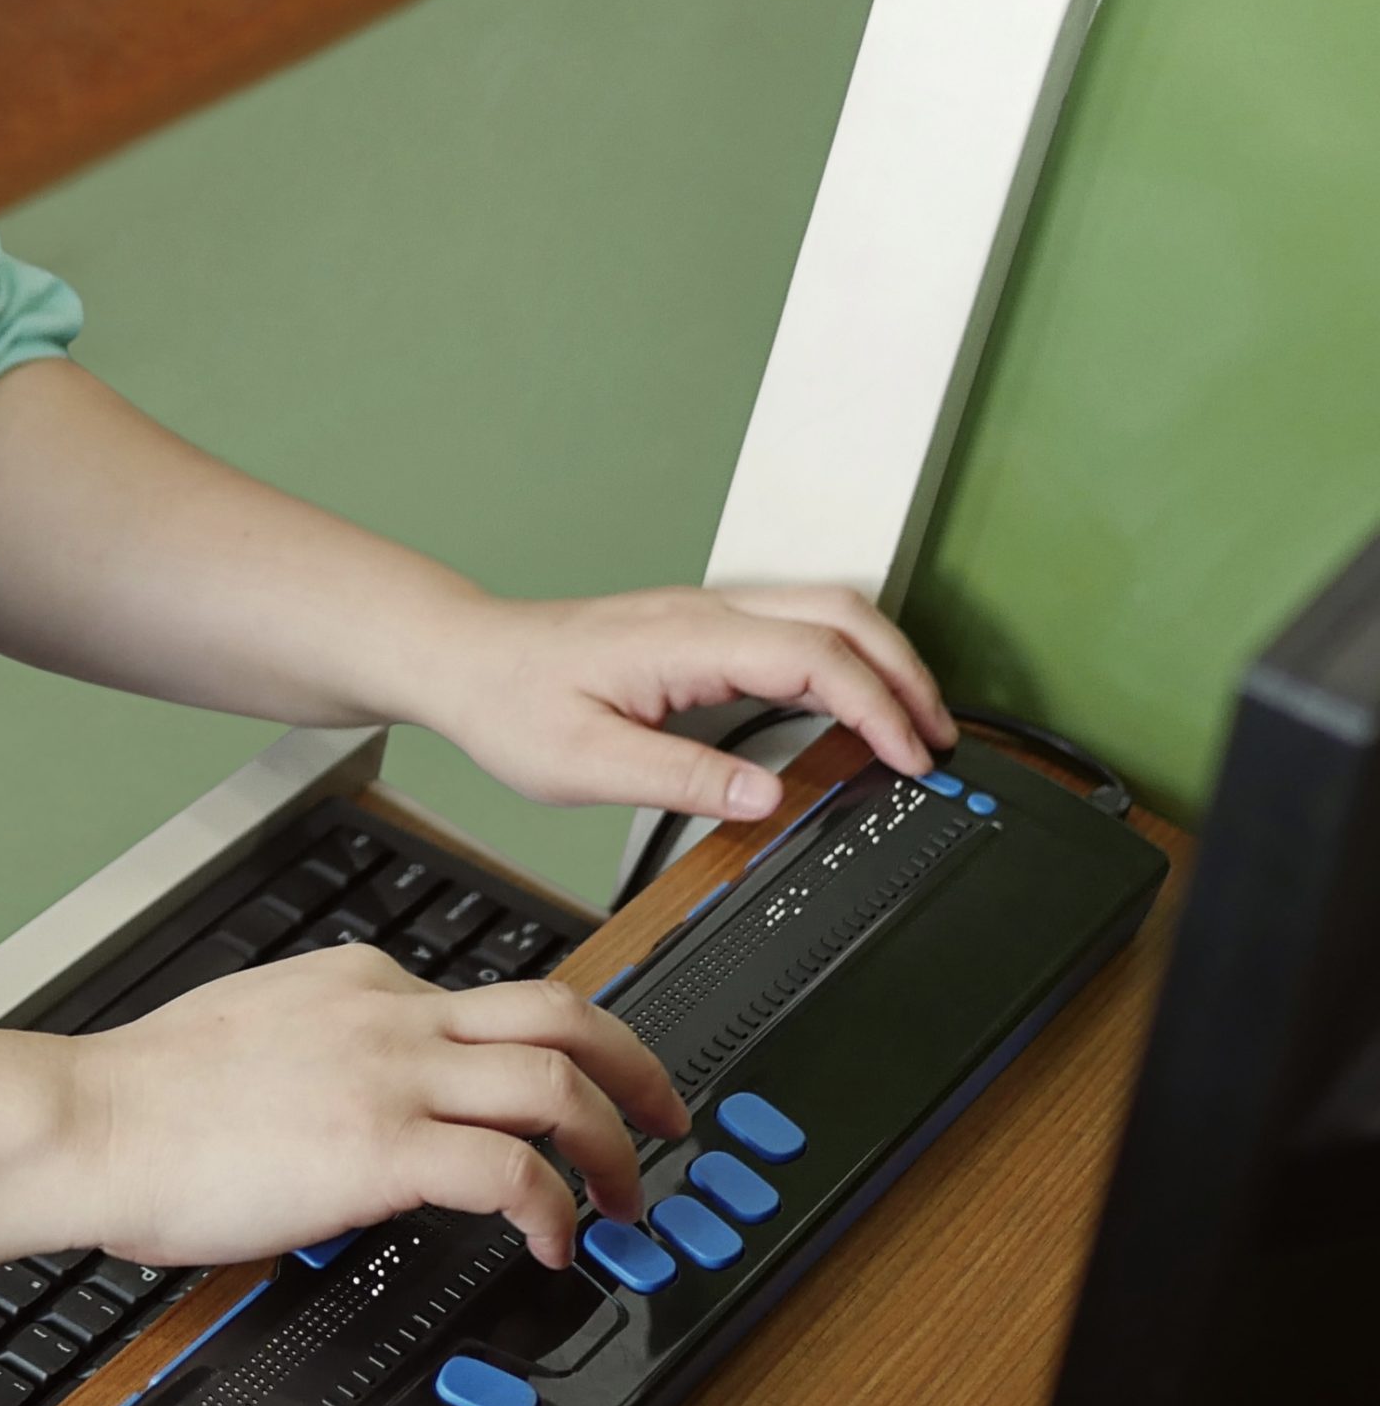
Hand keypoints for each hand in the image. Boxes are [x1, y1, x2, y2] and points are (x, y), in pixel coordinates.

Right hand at [73, 947, 685, 1271]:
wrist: (93, 1118)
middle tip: (664, 1117)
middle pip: (561, 1010)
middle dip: (634, 1064)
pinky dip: (555, 1208)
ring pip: (556, 1079)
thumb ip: (325, 1044)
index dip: (553, 1049)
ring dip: (615, 1143)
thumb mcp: (256, 1029)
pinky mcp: (379, 1145)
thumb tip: (357, 1097)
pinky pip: (510, 1169)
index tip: (575, 1092)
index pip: (491, 996)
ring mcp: (390, 1072)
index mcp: (360, 979)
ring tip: (627, 1198)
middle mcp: (389, 1011)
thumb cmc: (149, 1094)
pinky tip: (555, 1243)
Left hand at [410, 584, 957, 822]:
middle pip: (840, 613)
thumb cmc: (512, 704)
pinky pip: (793, 626)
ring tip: (912, 729)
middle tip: (939, 742)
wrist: (466, 659)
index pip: (813, 655)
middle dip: (904, 672)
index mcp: (684, 639)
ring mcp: (703, 612)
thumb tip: (767, 796)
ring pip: (823, 609)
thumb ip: (681, 778)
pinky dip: (844, 660)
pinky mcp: (698, 627)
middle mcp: (703, 611)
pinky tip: (852, 707)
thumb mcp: (585, 763)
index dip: (877, 706)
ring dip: (880, 660)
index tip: (912, 759)